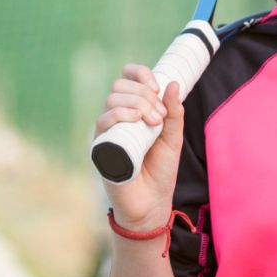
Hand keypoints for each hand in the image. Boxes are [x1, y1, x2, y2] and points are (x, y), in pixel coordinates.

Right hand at [94, 63, 185, 231]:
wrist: (151, 202)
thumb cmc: (161, 170)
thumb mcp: (173, 138)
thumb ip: (175, 113)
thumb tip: (173, 84)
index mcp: (133, 110)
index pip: (127, 78)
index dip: (140, 74)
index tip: (156, 87)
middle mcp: (117, 117)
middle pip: (120, 86)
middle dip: (143, 94)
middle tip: (160, 116)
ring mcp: (107, 131)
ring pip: (112, 99)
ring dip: (136, 102)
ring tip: (153, 122)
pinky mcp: (101, 146)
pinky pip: (102, 121)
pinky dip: (119, 113)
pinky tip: (134, 118)